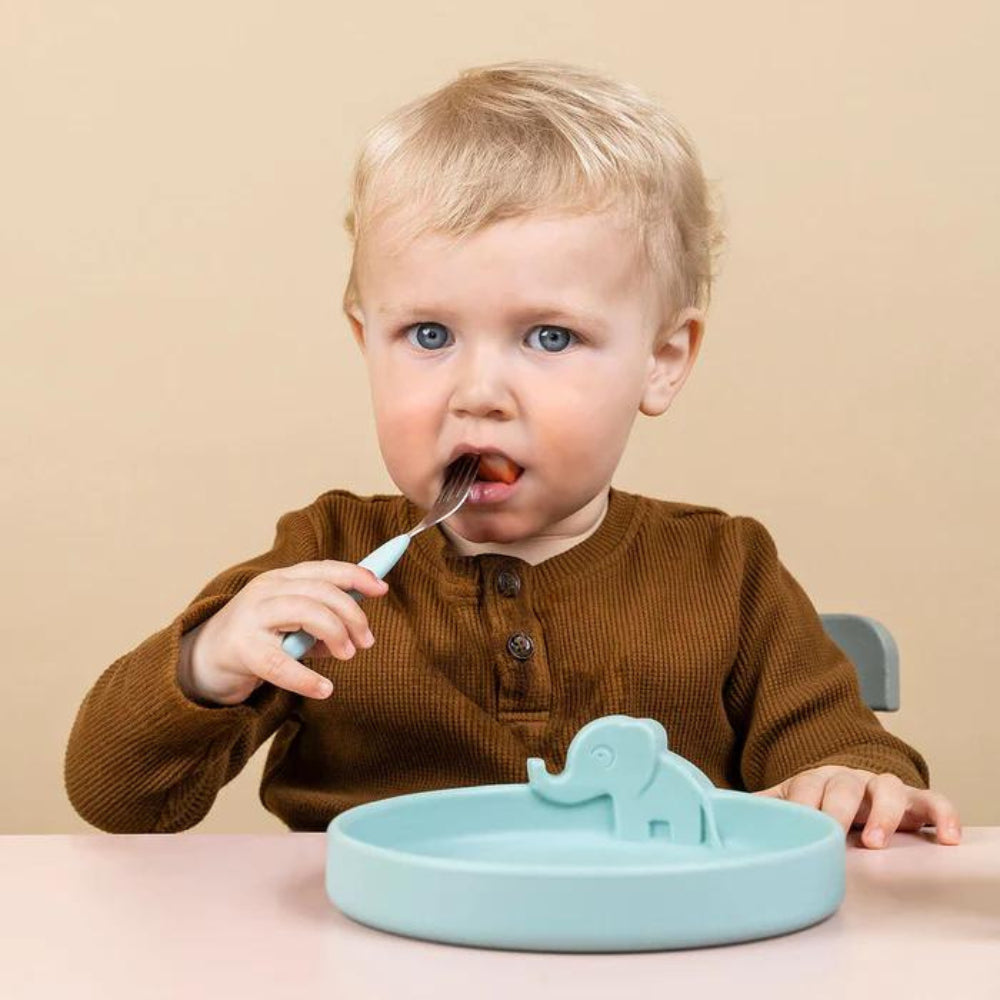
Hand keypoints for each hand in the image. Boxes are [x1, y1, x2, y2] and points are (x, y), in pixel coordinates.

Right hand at [177, 560, 388, 705]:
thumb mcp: (292, 628)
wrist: (201, 664)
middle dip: (352, 614)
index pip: (324, 569)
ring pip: (305, 612)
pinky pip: (281, 663)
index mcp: (280, 580)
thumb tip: (357, 635)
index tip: (382, 588)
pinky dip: (307, 677)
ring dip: (335, 633)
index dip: (356, 575)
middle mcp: (266, 591)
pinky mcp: (241, 649)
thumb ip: (321, 627)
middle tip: (366, 641)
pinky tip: (324, 688)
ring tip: (348, 655)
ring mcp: (251, 617)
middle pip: (320, 590)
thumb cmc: (255, 642)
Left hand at [755, 765, 961, 848]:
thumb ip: (763, 808)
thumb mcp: (790, 803)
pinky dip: (942, 815)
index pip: (806, 786)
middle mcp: (849, 778)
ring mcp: (881, 787)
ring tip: (876, 843)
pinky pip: (932, 801)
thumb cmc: (819, 801)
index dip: (803, 806)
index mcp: (815, 779)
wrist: (854, 787)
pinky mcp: (913, 800)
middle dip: (838, 809)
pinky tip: (946, 838)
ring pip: (886, 787)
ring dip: (884, 813)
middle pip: (843, 784)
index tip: (800, 827)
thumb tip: (719, 809)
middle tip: (833, 835)